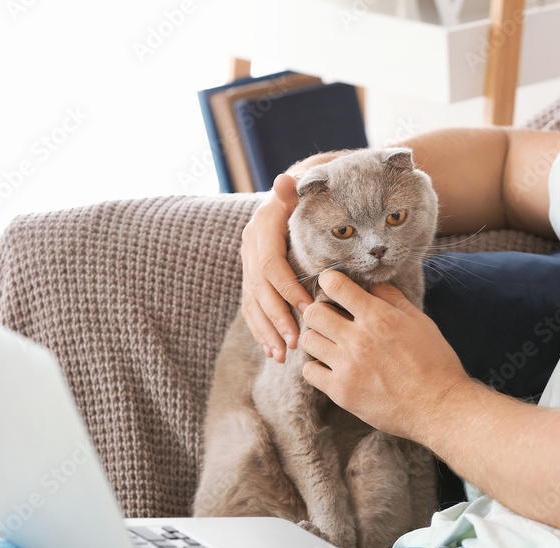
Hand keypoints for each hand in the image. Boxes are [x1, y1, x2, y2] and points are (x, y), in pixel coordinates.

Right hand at [240, 173, 312, 363]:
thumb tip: (285, 181)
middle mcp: (250, 245)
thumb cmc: (311, 191)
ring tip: (281, 354)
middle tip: (294, 341)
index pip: (271, 265)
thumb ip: (296, 188)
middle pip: (259, 289)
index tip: (308, 309)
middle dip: (276, 318)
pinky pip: (251, 306)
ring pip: (252, 302)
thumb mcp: (306, 186)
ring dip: (266, 331)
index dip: (288, 289)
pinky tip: (271, 349)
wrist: (296, 188)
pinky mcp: (251, 274)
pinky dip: (260, 329)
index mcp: (262, 227)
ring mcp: (248, 261)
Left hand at [299, 270, 470, 442]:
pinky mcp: (341, 391)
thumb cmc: (435, 363)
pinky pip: (309, 372)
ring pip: (308, 340)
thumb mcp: (421, 322)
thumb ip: (393, 300)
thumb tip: (372, 284)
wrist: (440, 407)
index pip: (334, 285)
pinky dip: (317, 368)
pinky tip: (331, 368)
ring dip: (318, 339)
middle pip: (313, 312)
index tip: (333, 288)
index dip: (330, 282)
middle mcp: (358, 339)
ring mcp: (347, 366)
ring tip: (331, 345)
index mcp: (378, 317)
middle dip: (319, 312)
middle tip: (330, 321)